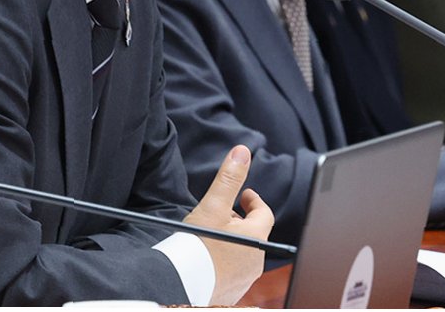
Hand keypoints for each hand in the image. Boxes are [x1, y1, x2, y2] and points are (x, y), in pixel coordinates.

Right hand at [182, 145, 273, 305]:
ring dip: (232, 241)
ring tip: (211, 235)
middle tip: (223, 213)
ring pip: (244, 252)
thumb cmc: (197, 247)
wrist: (181, 285)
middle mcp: (256, 260)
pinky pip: (233, 271)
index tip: (244, 195)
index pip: (264, 212)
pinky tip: (208, 257)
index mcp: (257, 237)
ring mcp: (245, 279)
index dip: (254, 200)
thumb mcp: (212, 206)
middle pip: (253, 233)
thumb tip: (242, 152)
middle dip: (240, 220)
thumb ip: (228, 179)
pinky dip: (224, 260)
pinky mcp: (232, 292)